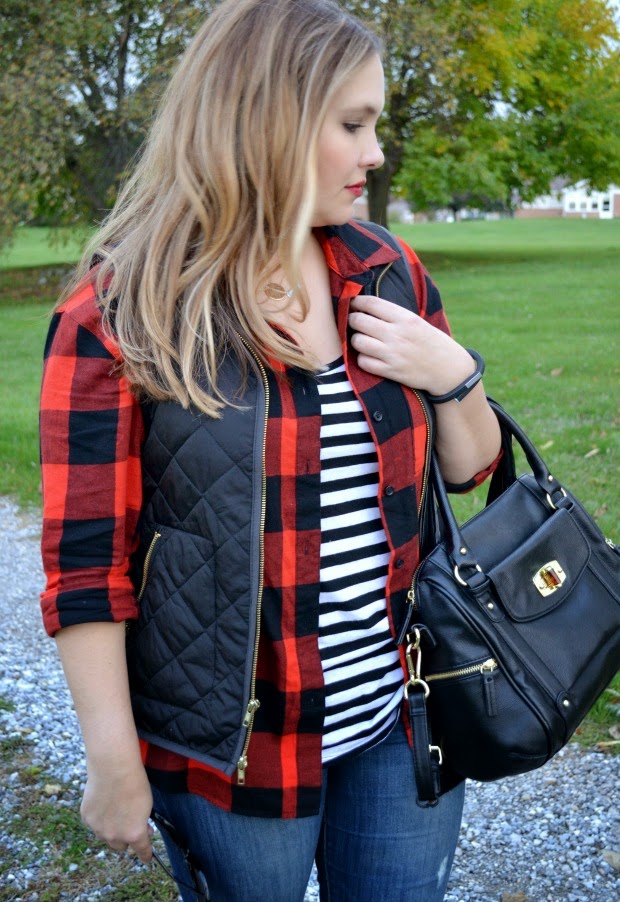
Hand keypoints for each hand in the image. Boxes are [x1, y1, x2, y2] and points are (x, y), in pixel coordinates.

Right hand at [81, 757, 153, 862]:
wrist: (114, 769)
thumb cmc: (135, 784)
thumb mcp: (147, 806)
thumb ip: (141, 823)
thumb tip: (139, 829)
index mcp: (134, 834)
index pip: (142, 851)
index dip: (145, 855)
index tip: (146, 858)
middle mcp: (115, 836)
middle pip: (120, 846)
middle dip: (125, 837)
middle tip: (129, 822)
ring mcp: (98, 828)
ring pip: (105, 835)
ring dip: (110, 828)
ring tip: (115, 807)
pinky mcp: (87, 818)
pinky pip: (94, 823)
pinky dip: (99, 816)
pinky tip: (103, 801)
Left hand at [348, 295, 473, 392]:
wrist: (448, 369)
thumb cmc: (432, 342)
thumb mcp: (417, 321)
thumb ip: (394, 315)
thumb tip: (367, 307)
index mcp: (405, 318)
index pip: (371, 303)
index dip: (356, 302)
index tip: (353, 303)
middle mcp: (397, 335)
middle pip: (359, 321)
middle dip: (352, 320)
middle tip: (354, 322)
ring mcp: (393, 354)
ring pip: (357, 342)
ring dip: (356, 340)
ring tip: (362, 340)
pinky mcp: (390, 371)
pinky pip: (363, 362)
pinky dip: (363, 358)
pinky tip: (369, 356)